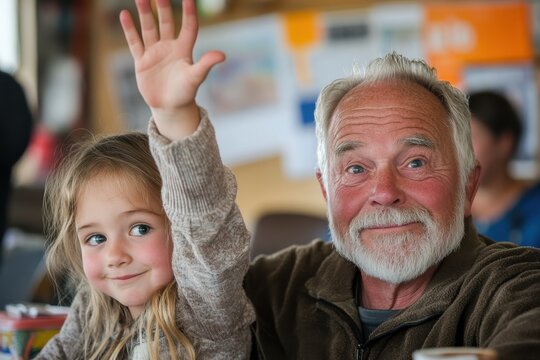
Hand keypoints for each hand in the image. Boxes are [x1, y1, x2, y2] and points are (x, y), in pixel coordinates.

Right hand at [119, 0, 224, 138]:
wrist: (169, 107)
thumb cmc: (185, 93)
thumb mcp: (195, 77)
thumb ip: (205, 64)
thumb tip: (222, 55)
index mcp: (184, 49)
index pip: (188, 26)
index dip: (189, 13)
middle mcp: (169, 47)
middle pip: (166, 22)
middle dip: (163, 7)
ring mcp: (154, 52)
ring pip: (149, 28)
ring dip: (145, 13)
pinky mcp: (142, 61)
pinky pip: (134, 42)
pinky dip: (129, 29)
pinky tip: (125, 15)